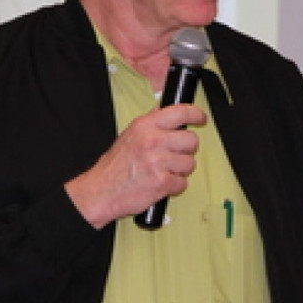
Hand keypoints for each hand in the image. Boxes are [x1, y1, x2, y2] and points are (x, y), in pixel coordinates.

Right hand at [65, 104, 206, 227]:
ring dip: (180, 170)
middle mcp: (153, 141)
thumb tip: (168, 112)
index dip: (196, 114)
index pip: (180, 112)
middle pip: (191, 140)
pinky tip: (160, 183)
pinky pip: (183, 183)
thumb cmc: (115, 166)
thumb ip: (150, 124)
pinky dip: (174, 186)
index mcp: (145, 125)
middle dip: (187, 150)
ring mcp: (158, 162)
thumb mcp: (130, 135)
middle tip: (174, 155)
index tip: (201, 119)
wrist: (101, 191)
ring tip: (163, 171)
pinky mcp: (162, 182)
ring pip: (190, 163)